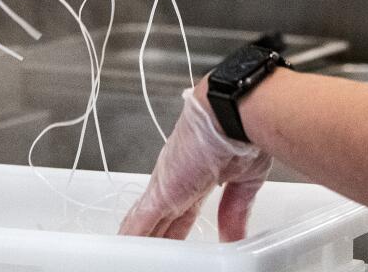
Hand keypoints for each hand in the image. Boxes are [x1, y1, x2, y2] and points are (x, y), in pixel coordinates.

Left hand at [118, 86, 271, 240]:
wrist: (233, 112)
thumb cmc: (242, 130)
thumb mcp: (245, 180)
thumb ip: (236, 208)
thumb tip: (234, 234)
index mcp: (199, 176)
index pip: (183, 213)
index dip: (175, 229)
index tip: (171, 242)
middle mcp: (179, 181)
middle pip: (161, 220)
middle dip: (155, 238)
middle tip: (146, 253)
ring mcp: (167, 186)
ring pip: (145, 222)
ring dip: (140, 240)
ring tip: (127, 255)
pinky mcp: (160, 193)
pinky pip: (140, 222)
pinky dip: (132, 237)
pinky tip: (122, 248)